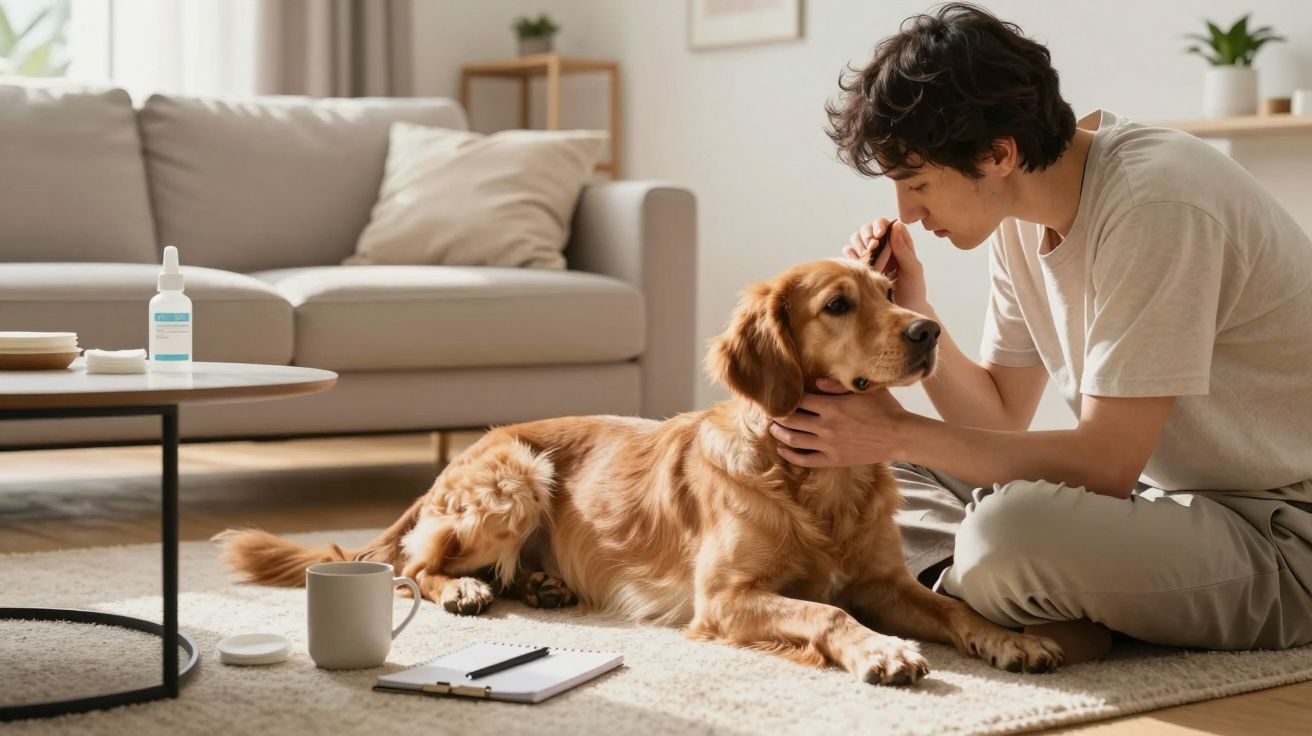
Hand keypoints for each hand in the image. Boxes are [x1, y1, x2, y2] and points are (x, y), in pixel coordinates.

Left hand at [767, 377, 912, 467]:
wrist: (900, 436)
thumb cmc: (885, 409)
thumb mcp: (862, 390)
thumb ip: (837, 385)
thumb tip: (816, 381)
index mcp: (832, 406)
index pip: (799, 401)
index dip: (787, 399)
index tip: (779, 397)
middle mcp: (826, 426)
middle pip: (791, 420)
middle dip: (777, 416)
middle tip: (769, 412)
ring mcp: (829, 445)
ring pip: (794, 440)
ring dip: (779, 433)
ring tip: (773, 428)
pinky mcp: (834, 459)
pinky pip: (806, 460)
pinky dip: (791, 455)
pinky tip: (783, 450)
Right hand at [842, 218, 929, 310]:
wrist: (903, 310)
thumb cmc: (913, 290)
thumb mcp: (913, 269)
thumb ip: (904, 249)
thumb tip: (895, 226)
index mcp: (898, 243)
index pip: (886, 224)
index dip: (880, 225)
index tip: (880, 235)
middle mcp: (882, 247)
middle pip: (868, 228)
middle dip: (867, 234)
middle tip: (872, 247)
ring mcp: (870, 256)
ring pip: (856, 239)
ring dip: (859, 244)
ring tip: (866, 255)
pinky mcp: (859, 266)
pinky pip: (848, 254)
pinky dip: (850, 255)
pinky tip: (857, 262)